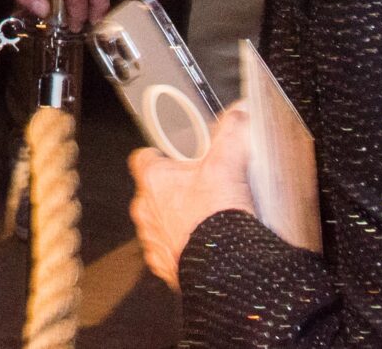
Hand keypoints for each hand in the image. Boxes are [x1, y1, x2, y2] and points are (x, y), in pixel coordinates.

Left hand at [129, 102, 257, 288]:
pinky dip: (184, 248)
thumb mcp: (227, 164)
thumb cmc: (217, 217)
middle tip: (200, 189)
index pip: (142, 159)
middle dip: (173, 190)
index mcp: (153, 181)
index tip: (170, 155)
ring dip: (177, 221)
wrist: (224, 269)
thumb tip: (239, 112)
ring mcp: (153, 241)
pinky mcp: (165, 265)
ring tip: (205, 220)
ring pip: (159, 223)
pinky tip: (204, 246)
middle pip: (152, 192)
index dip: (156, 155)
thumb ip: (231, 133)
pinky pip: (169, 252)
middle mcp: (145, 211)